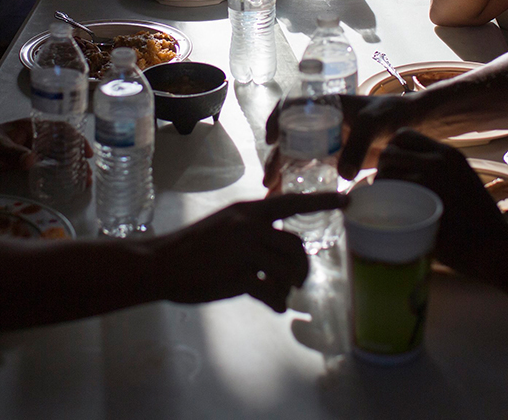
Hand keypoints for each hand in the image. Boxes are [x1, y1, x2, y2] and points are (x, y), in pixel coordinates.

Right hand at [151, 192, 347, 311]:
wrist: (160, 264)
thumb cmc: (192, 247)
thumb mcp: (224, 225)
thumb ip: (251, 230)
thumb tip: (278, 245)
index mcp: (247, 211)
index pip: (291, 202)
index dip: (321, 202)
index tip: (347, 201)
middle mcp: (248, 226)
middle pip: (295, 245)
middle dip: (302, 267)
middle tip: (297, 281)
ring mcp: (243, 251)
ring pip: (287, 270)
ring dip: (289, 287)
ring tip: (280, 293)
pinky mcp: (236, 277)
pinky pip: (272, 292)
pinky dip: (278, 303)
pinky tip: (274, 306)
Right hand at [262, 93, 397, 188]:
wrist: (408, 126)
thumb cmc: (389, 114)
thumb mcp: (373, 124)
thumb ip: (358, 145)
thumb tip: (343, 173)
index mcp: (323, 105)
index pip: (290, 107)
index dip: (276, 120)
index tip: (272, 139)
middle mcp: (318, 123)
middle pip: (288, 138)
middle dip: (275, 159)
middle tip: (270, 179)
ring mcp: (324, 142)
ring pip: (296, 156)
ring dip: (283, 173)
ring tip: (274, 193)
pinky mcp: (333, 159)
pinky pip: (312, 169)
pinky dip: (301, 182)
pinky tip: (292, 198)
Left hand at [375, 129, 507, 278]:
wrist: (495, 247)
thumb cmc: (479, 220)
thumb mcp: (462, 180)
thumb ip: (439, 170)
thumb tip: (410, 170)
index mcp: (448, 154)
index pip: (403, 136)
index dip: (392, 151)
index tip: (393, 170)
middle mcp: (437, 161)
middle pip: (388, 152)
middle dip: (382, 169)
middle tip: (387, 190)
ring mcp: (429, 181)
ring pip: (385, 173)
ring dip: (380, 187)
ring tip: (388, 204)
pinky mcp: (421, 203)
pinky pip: (389, 195)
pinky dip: (384, 203)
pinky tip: (391, 214)